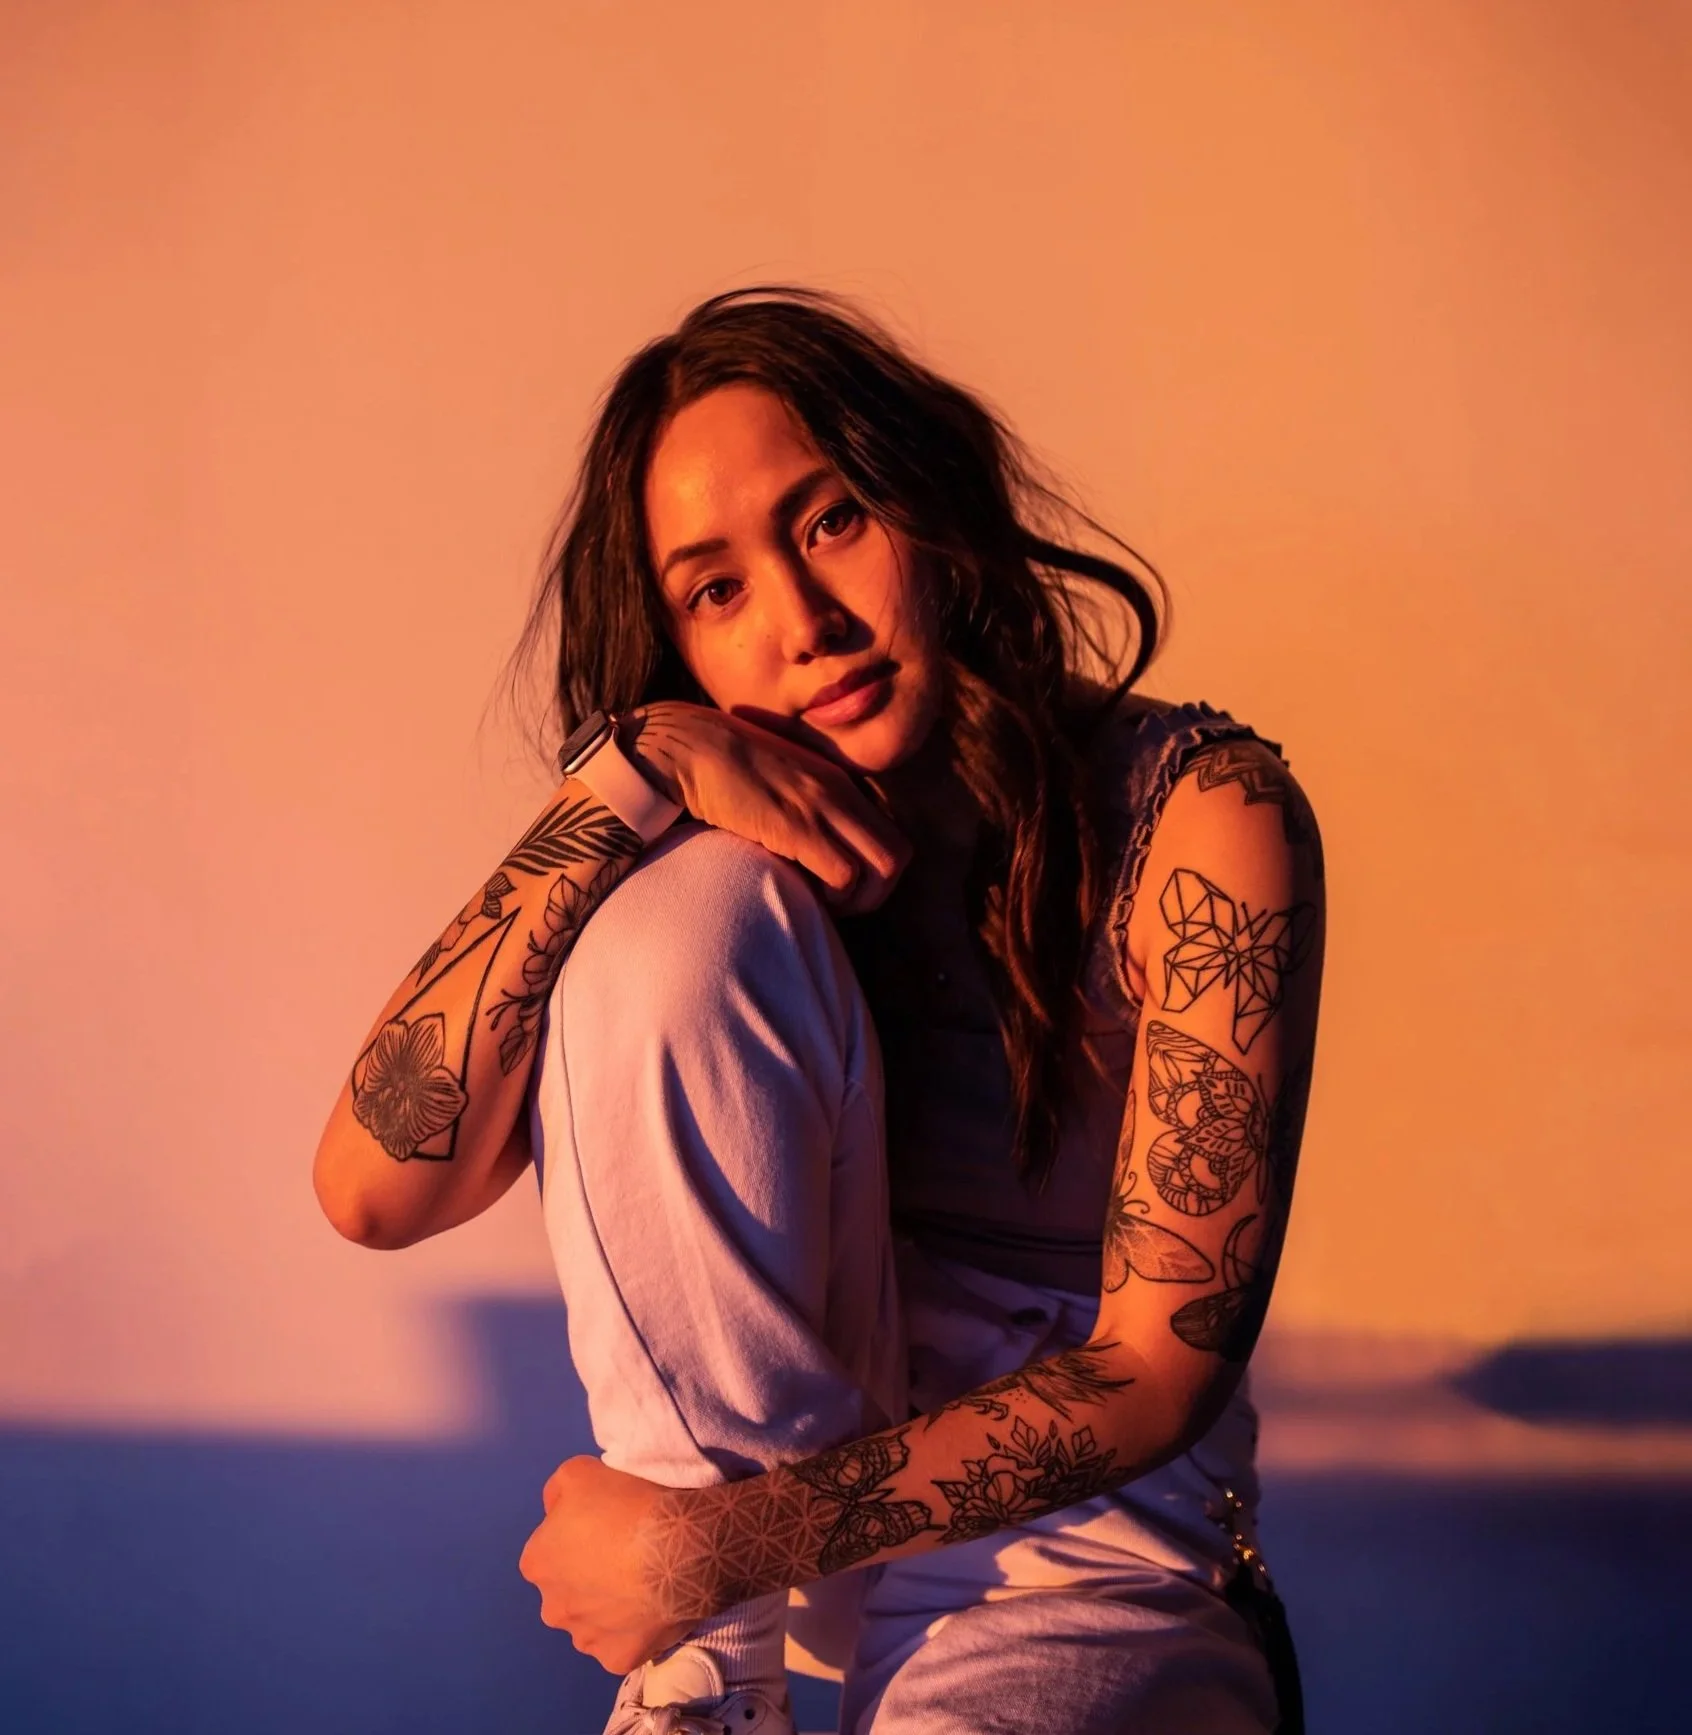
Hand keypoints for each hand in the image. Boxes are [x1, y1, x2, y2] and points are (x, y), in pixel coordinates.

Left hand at [518, 1456, 693, 1673]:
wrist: (680, 1548)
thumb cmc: (628, 1504)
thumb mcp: (580, 1471)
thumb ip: (557, 1491)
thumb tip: (555, 1511)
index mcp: (537, 1563)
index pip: (550, 1550)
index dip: (578, 1537)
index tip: (607, 1527)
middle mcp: (552, 1608)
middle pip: (569, 1590)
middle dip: (589, 1577)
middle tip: (626, 1555)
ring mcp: (586, 1639)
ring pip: (593, 1621)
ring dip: (610, 1606)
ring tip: (644, 1582)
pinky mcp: (618, 1660)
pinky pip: (622, 1643)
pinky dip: (634, 1630)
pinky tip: (653, 1608)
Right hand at [620, 703, 910, 915]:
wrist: (685, 745)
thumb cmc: (720, 772)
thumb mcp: (778, 785)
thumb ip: (803, 809)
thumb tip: (810, 853)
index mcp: (838, 784)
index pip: (891, 838)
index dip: (874, 875)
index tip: (838, 888)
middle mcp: (839, 793)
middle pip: (897, 856)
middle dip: (875, 894)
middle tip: (835, 904)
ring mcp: (821, 807)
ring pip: (882, 868)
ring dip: (855, 899)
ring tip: (818, 900)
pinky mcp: (797, 825)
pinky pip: (843, 874)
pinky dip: (830, 896)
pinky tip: (798, 890)